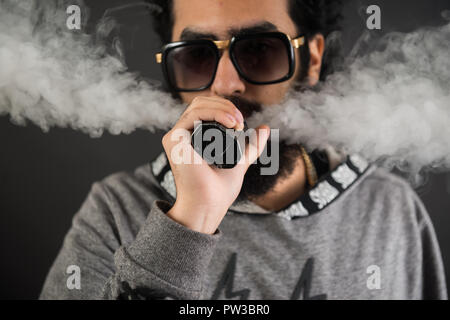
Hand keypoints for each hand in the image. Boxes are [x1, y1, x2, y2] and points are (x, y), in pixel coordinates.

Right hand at [162, 96, 269, 233]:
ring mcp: (176, 137)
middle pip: (201, 103)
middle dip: (224, 105)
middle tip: (241, 121)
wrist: (209, 204)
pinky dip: (214, 113)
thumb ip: (251, 146)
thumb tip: (264, 127)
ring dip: (222, 107)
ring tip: (237, 122)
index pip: (206, 109)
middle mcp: (182, 135)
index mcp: (193, 138)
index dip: (225, 108)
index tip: (242, 123)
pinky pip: (193, 115)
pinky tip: (230, 123)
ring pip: (198, 105)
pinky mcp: (173, 139)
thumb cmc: (218, 190)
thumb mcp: (240, 161)